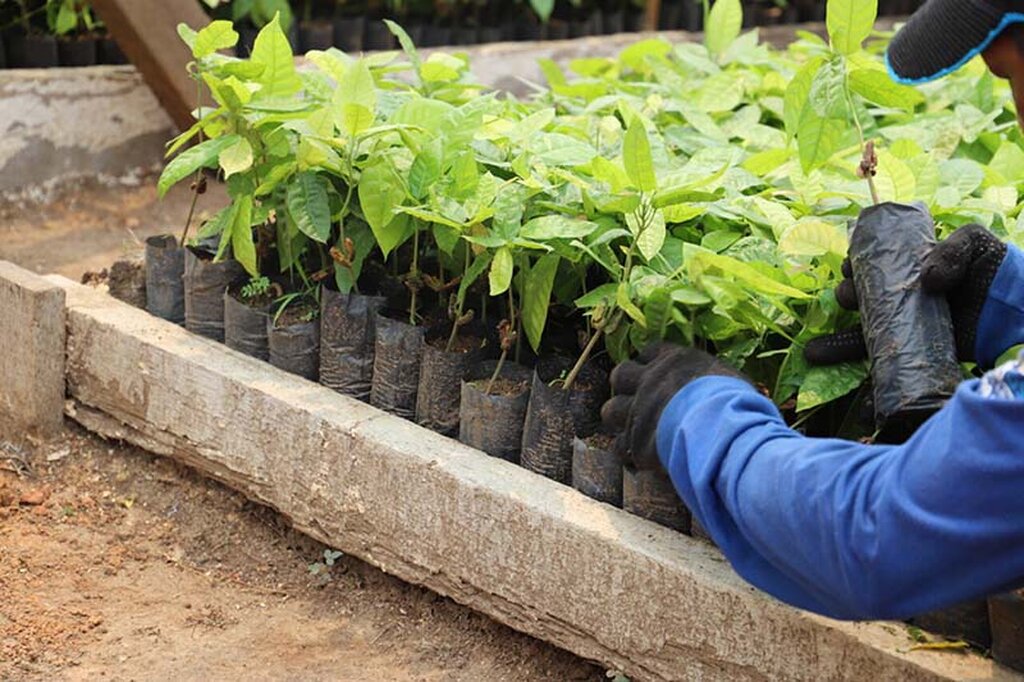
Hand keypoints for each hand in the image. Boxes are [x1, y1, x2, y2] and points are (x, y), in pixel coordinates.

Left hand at [600, 343, 744, 470]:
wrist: (719, 431)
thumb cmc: (735, 402)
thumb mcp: (728, 379)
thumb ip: (710, 379)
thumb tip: (718, 387)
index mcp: (673, 361)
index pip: (649, 351)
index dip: (650, 363)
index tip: (655, 373)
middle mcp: (649, 381)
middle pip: (619, 375)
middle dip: (625, 387)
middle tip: (638, 400)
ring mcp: (638, 411)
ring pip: (610, 411)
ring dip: (620, 419)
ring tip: (636, 429)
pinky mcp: (636, 442)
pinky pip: (620, 446)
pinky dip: (629, 451)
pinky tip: (642, 456)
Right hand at [805, 225, 1007, 365]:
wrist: (1020, 316)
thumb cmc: (999, 274)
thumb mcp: (977, 246)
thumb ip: (953, 251)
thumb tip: (927, 280)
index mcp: (911, 270)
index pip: (874, 265)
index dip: (857, 265)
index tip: (851, 266)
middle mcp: (903, 300)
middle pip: (862, 299)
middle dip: (846, 297)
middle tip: (846, 298)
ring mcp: (907, 330)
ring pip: (863, 335)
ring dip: (838, 343)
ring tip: (815, 352)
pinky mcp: (915, 357)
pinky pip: (882, 366)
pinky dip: (865, 381)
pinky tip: (847, 387)